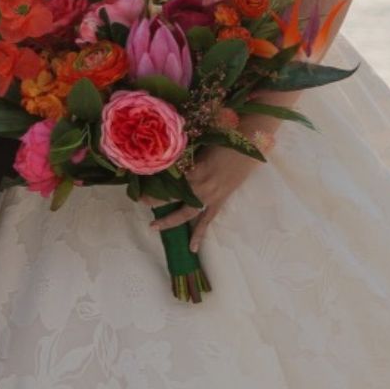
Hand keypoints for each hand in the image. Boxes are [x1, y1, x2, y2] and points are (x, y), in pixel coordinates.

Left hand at [150, 141, 264, 252]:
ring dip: (169, 220)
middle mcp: (200, 188)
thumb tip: (164, 161)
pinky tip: (193, 248)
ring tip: (154, 226)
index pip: (167, 184)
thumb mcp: (199, 146)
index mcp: (193, 171)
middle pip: (172, 199)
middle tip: (140, 202)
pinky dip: (199, 234)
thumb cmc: (224, 140)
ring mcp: (210, 198)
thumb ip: (183, 157)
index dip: (153, 186)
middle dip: (155, 201)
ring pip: (185, 213)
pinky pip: (206, 221)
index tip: (139, 187)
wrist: (250, 147)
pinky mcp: (219, 202)